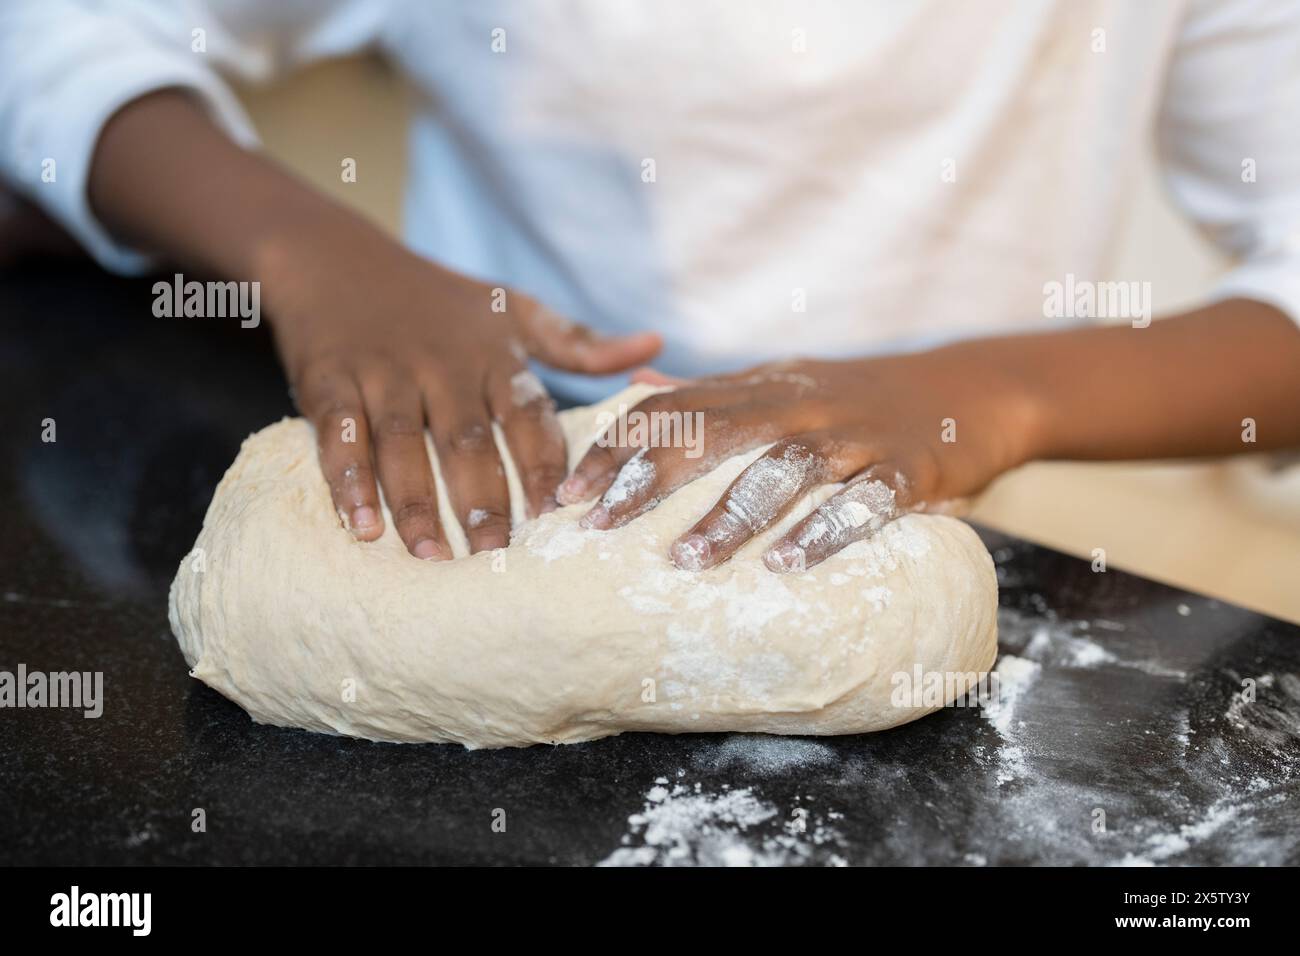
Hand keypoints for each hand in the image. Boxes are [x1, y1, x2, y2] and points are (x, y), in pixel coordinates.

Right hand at [266, 232, 659, 557]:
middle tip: (496, 556)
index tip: (558, 516)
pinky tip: (358, 526)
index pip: (528, 416)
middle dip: (483, 499)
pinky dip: (346, 480)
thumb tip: (653, 346)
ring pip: (401, 445)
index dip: (544, 466)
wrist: (335, 257)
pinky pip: (339, 435)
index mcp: (492, 356)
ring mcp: (383, 374)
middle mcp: (441, 367)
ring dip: (416, 503)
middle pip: (466, 440)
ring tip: (433, 556)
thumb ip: (579, 343)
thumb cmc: (438, 298)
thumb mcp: (513, 309)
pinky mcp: (329, 382)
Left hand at [559, 351, 1042, 571]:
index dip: (617, 444)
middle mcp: (800, 403)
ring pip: (784, 466)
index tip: (567, 492)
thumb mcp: (783, 381)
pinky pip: (865, 501)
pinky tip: (786, 566)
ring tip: (688, 560)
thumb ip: (713, 391)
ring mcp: (856, 435)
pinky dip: (825, 531)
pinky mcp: (908, 468)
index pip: (675, 406)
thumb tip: (639, 388)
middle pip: (715, 431)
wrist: (969, 388)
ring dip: (733, 514)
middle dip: (650, 475)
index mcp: (763, 385)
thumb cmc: (858, 397)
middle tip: (599, 524)